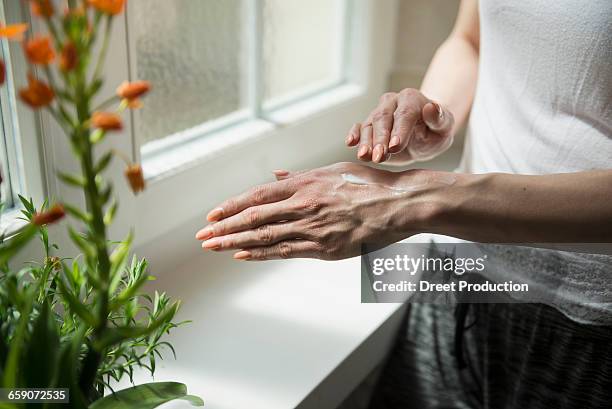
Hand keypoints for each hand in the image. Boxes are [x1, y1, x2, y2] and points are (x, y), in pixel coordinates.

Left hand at [195, 163, 432, 260]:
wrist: (399, 204)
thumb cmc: (368, 184)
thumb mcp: (332, 171)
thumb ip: (300, 176)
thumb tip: (275, 175)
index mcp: (305, 183)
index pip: (259, 195)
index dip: (233, 206)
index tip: (213, 214)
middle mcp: (304, 204)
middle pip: (255, 217)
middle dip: (225, 227)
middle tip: (202, 236)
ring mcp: (313, 227)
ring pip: (266, 236)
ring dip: (235, 242)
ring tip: (213, 247)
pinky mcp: (324, 248)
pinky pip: (286, 251)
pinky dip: (261, 254)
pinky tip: (242, 256)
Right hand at [345, 88, 454, 163]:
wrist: (425, 135)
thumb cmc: (436, 131)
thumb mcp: (445, 126)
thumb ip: (440, 118)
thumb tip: (431, 108)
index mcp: (411, 99)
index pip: (404, 114)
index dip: (399, 130)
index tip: (395, 147)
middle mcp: (391, 102)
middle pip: (382, 118)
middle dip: (380, 138)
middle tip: (379, 156)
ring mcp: (378, 113)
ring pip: (369, 125)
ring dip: (366, 142)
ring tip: (365, 156)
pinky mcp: (369, 126)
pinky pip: (359, 128)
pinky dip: (354, 135)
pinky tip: (351, 143)